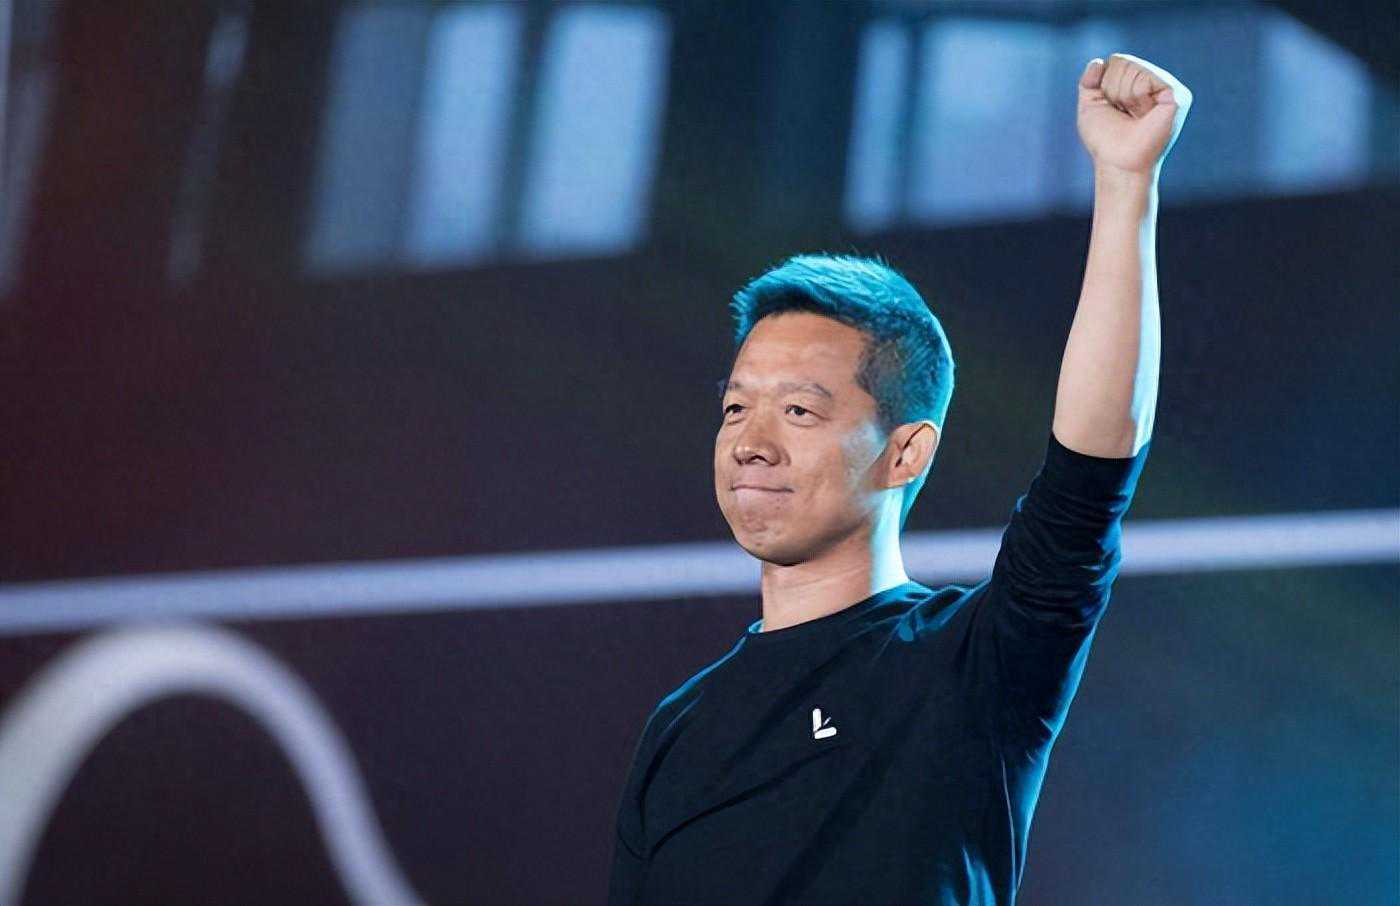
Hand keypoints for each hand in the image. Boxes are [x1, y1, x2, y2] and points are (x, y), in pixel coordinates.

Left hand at [1077, 53, 1191, 177]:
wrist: (1117, 162)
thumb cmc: (1105, 139)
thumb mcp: (1090, 106)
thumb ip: (1090, 81)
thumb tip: (1098, 61)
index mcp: (1140, 83)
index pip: (1116, 61)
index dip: (1105, 85)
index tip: (1113, 108)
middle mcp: (1156, 81)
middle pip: (1123, 61)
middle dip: (1112, 89)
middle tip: (1124, 114)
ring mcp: (1168, 86)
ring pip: (1132, 67)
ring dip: (1123, 95)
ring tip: (1134, 115)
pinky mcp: (1176, 94)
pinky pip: (1145, 78)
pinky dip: (1136, 96)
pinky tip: (1144, 113)